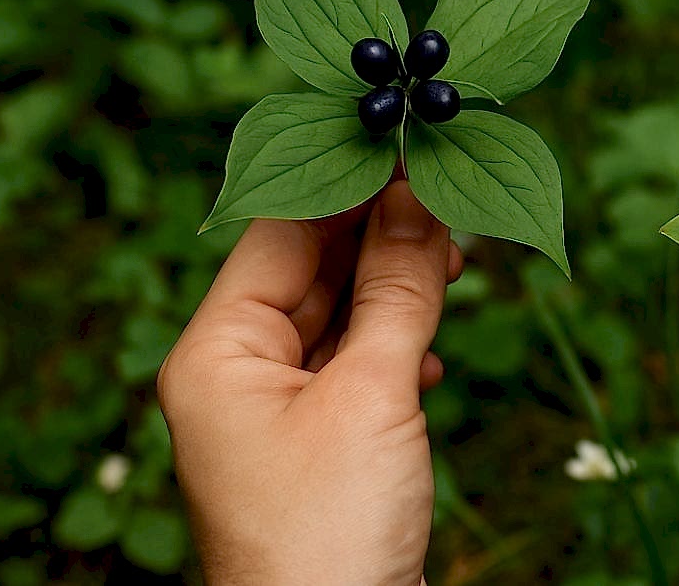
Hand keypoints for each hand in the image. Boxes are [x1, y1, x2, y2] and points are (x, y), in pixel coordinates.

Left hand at [159, 181, 460, 584]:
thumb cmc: (330, 531)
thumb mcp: (373, 395)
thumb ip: (398, 291)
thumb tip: (419, 197)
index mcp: (217, 352)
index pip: (281, 233)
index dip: (348, 186)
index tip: (411, 148)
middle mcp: (237, 373)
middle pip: (311, 270)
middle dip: (382, 234)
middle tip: (452, 197)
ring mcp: (277, 411)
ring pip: (341, 316)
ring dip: (399, 289)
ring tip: (460, 257)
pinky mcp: (320, 442)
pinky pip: (356, 365)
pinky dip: (399, 345)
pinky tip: (435, 349)